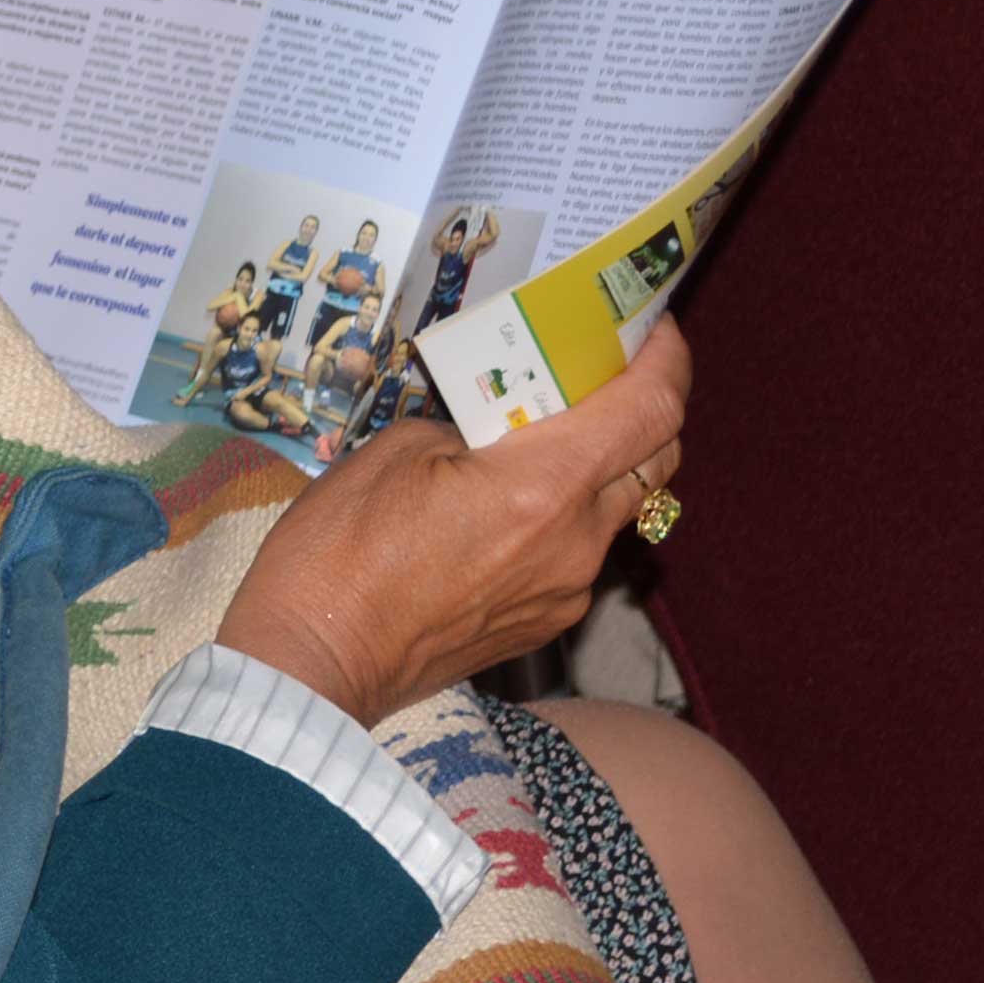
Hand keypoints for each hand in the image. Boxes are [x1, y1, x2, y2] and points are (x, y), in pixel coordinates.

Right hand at [217, 321, 691, 725]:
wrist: (316, 655)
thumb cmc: (339, 548)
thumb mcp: (397, 448)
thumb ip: (470, 426)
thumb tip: (495, 422)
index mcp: (541, 486)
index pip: (648, 412)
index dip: (666, 360)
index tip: (653, 326)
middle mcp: (575, 541)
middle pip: (656, 460)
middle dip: (644, 406)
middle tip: (602, 369)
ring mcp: (568, 589)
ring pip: (616, 508)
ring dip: (599, 463)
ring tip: (540, 435)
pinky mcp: (548, 621)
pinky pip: (579, 551)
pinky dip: (562, 514)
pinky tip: (503, 504)